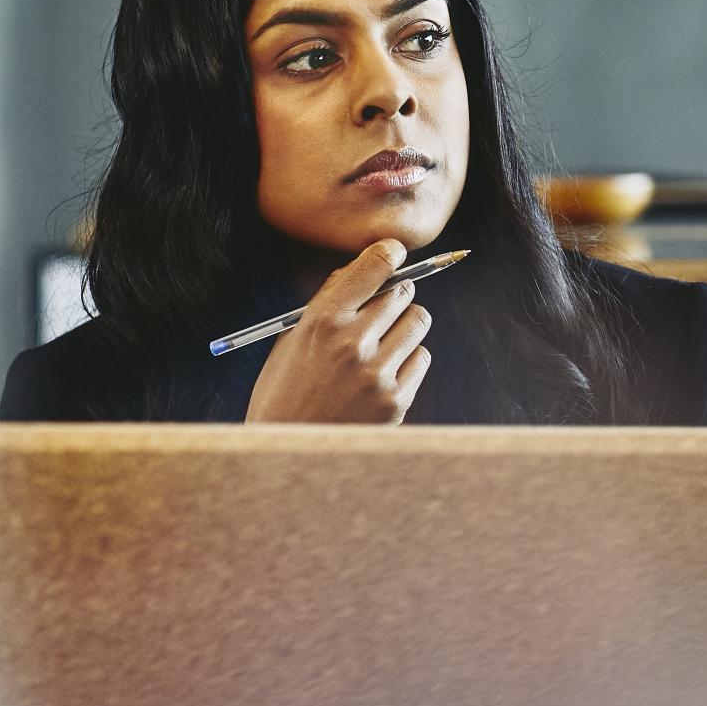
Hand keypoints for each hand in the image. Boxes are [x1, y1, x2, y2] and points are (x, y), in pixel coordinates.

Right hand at [245, 238, 432, 423]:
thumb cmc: (285, 391)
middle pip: (403, 293)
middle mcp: (353, 343)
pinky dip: (408, 360)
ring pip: (418, 322)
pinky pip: (422, 358)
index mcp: (322, 321)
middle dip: (395, 295)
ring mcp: (377, 374)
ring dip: (404, 326)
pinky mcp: (396, 401)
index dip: (388, 253)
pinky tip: (383, 373)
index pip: (372, 267)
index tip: (394, 252)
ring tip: (381, 345)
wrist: (287, 452)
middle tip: (384, 308)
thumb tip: (361, 270)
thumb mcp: (291, 340)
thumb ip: (326, 303)